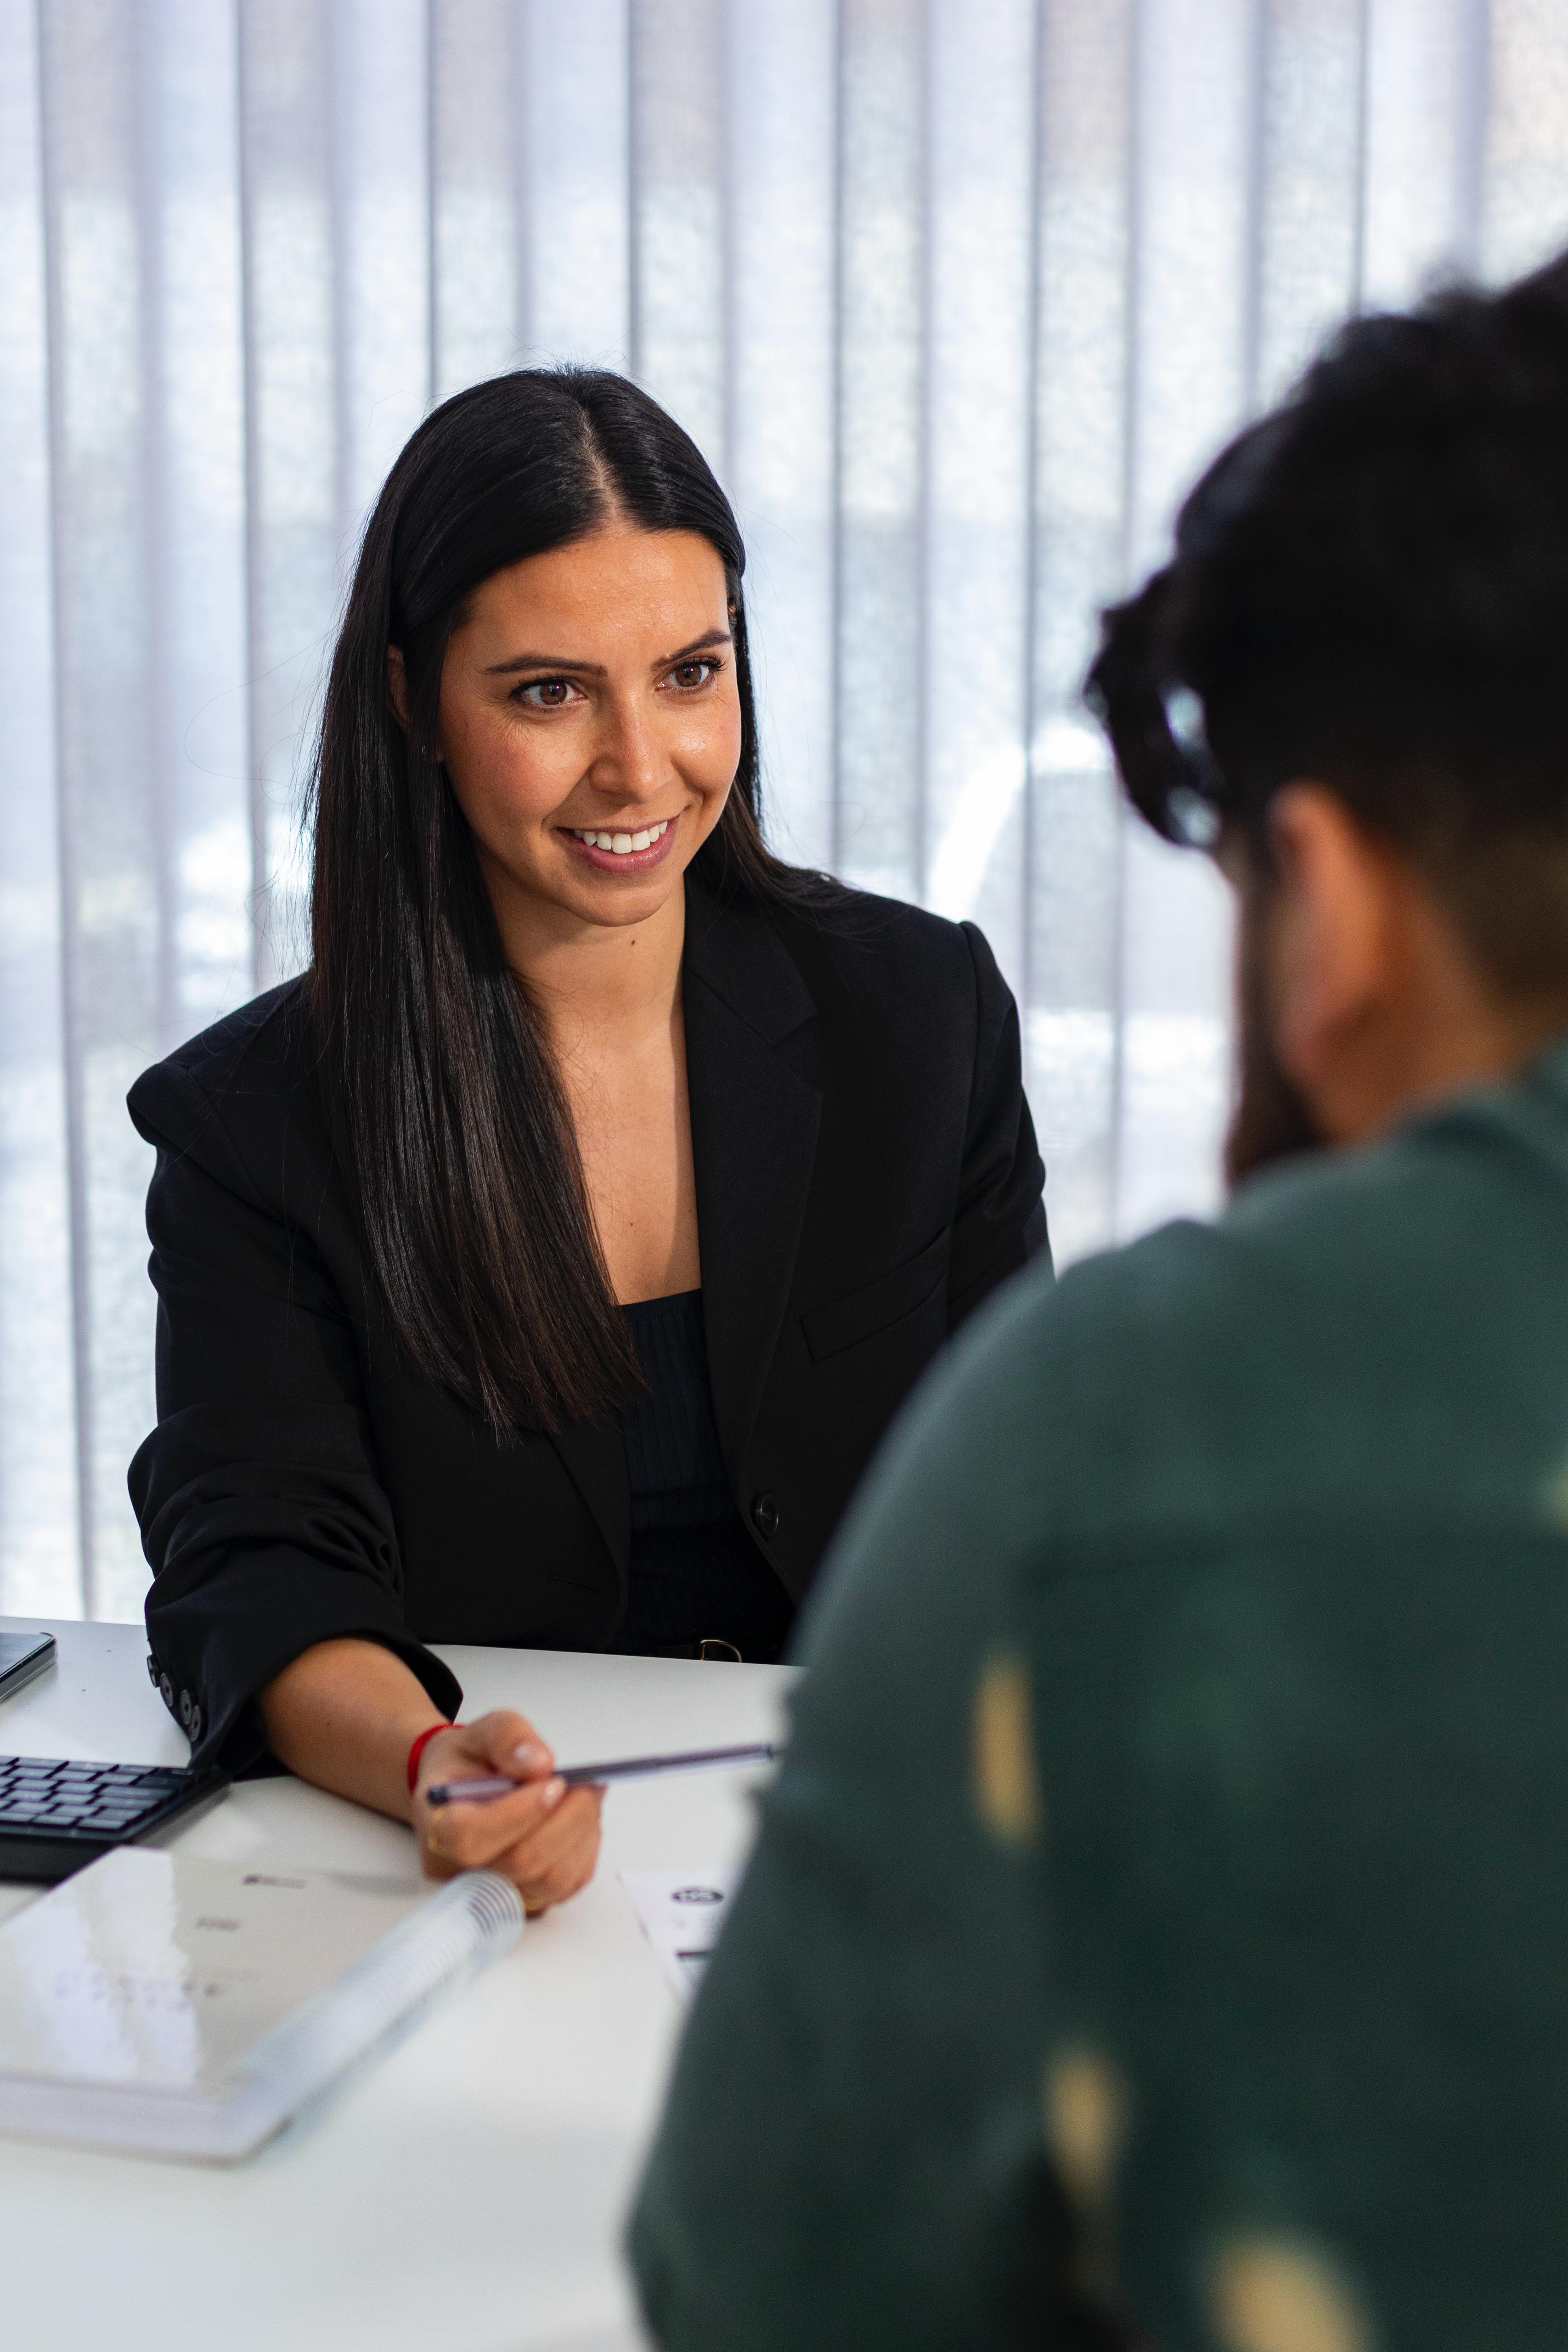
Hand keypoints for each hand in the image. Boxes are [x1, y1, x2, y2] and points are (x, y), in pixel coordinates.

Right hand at [412, 1710, 603, 1914]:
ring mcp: (498, 1891)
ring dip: (581, 1831)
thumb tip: (539, 1764)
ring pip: (553, 1879)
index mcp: (439, 1824)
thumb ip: (507, 1737)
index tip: (553, 1783)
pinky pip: (571, 1881)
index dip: (517, 1814)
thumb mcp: (482, 1730)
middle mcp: (463, 1870)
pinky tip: (582, 1816)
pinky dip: (585, 1846)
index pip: (470, 1837)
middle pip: (521, 1861)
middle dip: (566, 1818)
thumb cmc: (471, 1762)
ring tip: (586, 1794)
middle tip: (586, 1783)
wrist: (466, 1788)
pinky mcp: (531, 1898)